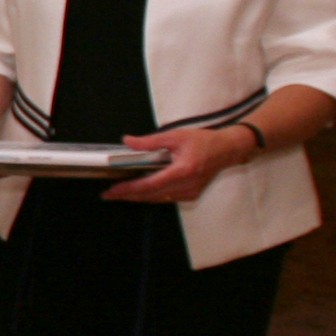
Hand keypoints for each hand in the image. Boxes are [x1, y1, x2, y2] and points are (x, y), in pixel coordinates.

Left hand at [105, 122, 255, 205]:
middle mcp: (186, 185)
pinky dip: (151, 195)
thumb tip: (127, 142)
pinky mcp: (191, 194)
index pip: (149, 184)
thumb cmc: (203, 141)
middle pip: (150, 195)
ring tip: (119, 194)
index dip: (128, 189)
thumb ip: (150, 142)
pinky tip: (139, 192)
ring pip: (157, 199)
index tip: (111, 191)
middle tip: (108, 195)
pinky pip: (166, 198)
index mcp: (182, 171)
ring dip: (138, 197)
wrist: (227, 150)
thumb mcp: (175, 136)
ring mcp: (190, 192)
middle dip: (128, 196)